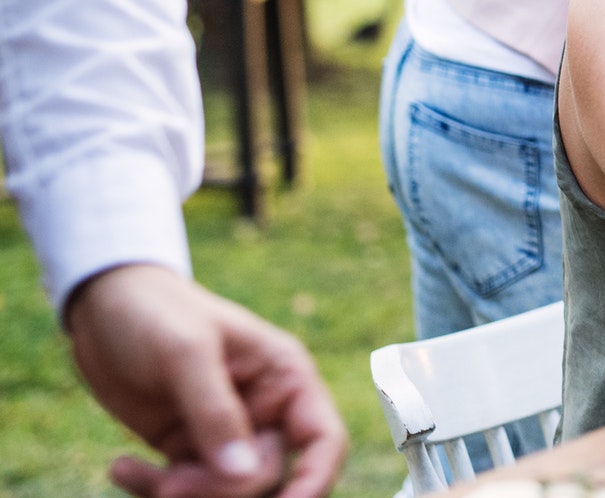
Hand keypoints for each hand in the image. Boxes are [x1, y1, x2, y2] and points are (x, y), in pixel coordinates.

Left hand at [66, 264, 345, 497]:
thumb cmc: (154, 313)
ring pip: (225, 489)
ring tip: (132, 471)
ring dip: (182, 494)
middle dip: (219, 488)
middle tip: (170, 486)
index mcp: (284, 378)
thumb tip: (244, 477)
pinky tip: (121, 467)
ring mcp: (223, 432)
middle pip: (265, 476)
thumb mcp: (185, 354)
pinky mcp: (185, 447)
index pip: (323, 439)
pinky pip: (185, 490)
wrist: (101, 306)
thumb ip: (216, 415)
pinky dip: (152, 491)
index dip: (314, 480)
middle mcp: (263, 409)